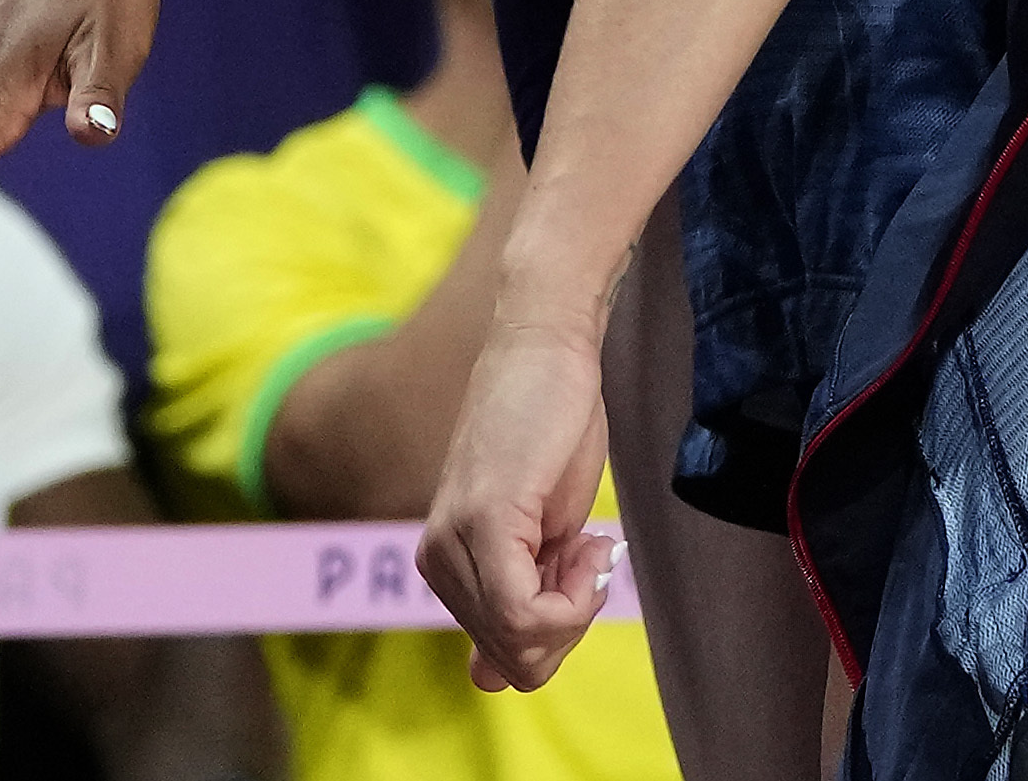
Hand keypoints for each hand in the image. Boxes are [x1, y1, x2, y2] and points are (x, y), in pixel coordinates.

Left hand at [420, 311, 623, 693]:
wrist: (548, 346)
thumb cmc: (553, 424)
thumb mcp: (541, 529)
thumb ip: (519, 598)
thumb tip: (494, 682)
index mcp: (445, 563)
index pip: (503, 659)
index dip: (560, 633)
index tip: (583, 571)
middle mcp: (437, 560)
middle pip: (516, 660)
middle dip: (571, 623)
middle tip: (590, 556)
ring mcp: (456, 542)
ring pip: (523, 642)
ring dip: (577, 603)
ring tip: (588, 538)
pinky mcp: (485, 521)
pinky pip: (527, 612)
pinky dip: (575, 594)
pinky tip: (589, 540)